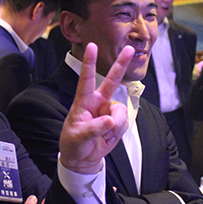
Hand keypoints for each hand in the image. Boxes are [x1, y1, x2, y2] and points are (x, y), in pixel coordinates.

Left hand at [58, 43, 133, 173]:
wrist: (82, 158)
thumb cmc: (74, 143)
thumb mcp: (78, 136)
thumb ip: (94, 128)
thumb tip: (110, 120)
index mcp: (84, 101)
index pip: (86, 78)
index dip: (90, 62)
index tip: (92, 46)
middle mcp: (98, 102)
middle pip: (112, 80)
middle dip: (121, 65)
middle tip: (128, 49)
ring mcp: (109, 111)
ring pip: (120, 111)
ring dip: (114, 125)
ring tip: (103, 134)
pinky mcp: (118, 122)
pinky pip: (124, 123)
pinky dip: (117, 132)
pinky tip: (108, 136)